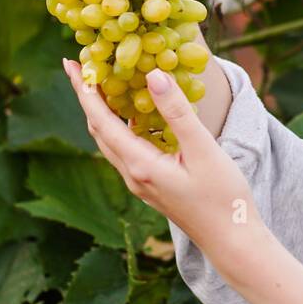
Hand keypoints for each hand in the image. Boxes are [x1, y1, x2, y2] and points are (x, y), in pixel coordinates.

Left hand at [62, 58, 269, 285]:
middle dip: (88, 98)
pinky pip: (125, 151)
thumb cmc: (223, 198)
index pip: (100, 120)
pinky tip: (133, 117)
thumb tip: (153, 75)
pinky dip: (120, 127)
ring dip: (102, 113)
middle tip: (83, 67)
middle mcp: (133, 175)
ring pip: (110, 142)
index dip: (84, 90)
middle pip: (99, 130)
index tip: (71, 63)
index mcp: (139, 165)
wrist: (231, 240)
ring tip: (102, 86)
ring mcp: (140, 184)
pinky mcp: (151, 187)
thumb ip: (177, 112)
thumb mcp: (203, 150)